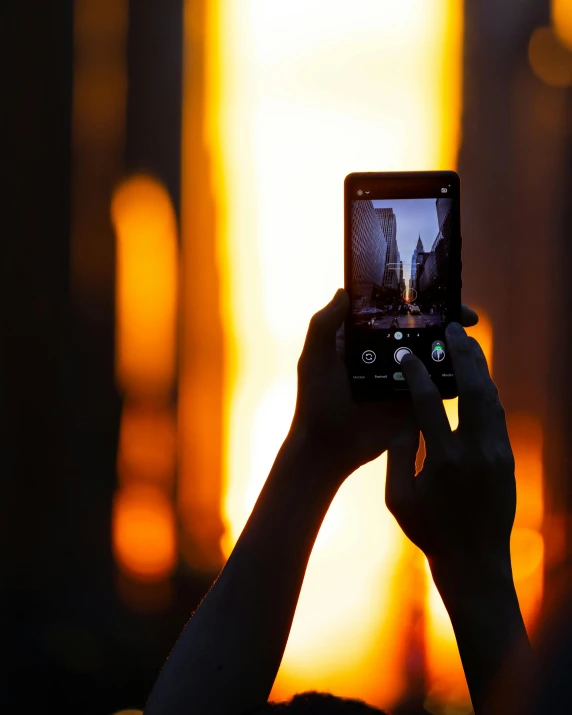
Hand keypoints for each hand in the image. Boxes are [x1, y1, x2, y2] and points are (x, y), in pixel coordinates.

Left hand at [292, 290, 478, 478]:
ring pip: (431, 355)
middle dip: (443, 320)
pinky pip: (436, 385)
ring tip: (470, 339)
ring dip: (452, 347)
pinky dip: (452, 376)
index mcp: (361, 338)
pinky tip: (470, 368)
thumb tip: (343, 292)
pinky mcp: (413, 400)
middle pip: (418, 330)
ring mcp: (401, 377)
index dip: (413, 300)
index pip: (391, 312)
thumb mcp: (315, 359)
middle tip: (466, 317)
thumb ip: (324, 326)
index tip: (437, 291)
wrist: (327, 449)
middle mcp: (384, 353)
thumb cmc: (315, 401)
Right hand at [385, 322, 515, 570]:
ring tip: (466, 345)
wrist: (475, 562)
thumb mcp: (398, 497)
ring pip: (492, 398)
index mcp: (444, 460)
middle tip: (451, 329)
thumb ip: (399, 453)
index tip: (406, 353)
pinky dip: (486, 392)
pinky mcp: (508, 458)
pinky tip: (476, 380)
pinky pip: (498, 415)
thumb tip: (405, 417)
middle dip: (461, 355)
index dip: (416, 373)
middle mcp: (477, 451)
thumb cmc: (429, 532)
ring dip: (479, 368)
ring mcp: (498, 454)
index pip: (428, 403)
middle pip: (473, 389)